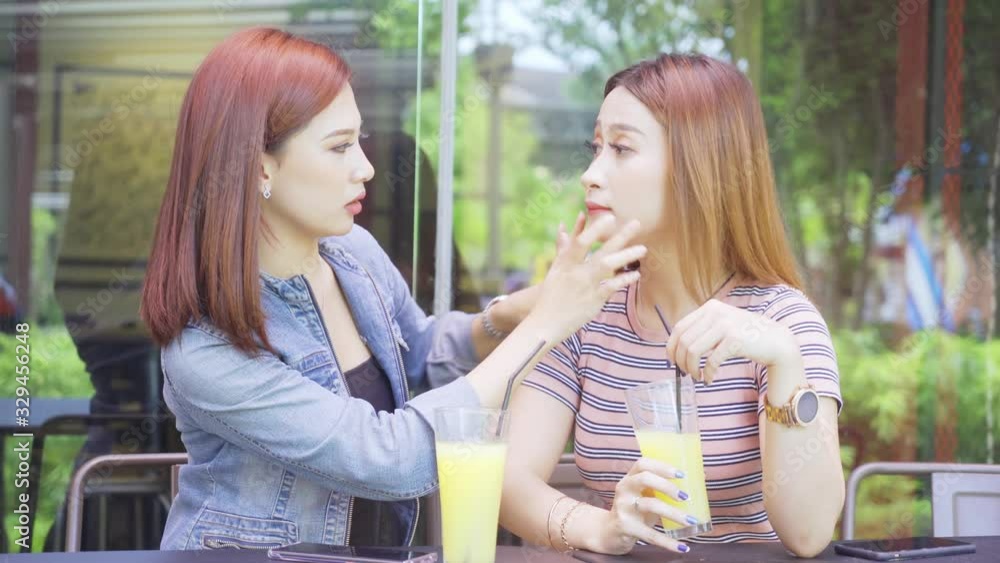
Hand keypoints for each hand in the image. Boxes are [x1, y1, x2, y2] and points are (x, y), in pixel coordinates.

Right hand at [527, 213, 645, 342]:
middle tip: (637, 223)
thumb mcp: (555, 268)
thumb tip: (562, 226)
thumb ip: (563, 247)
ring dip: (626, 255)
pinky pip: (612, 287)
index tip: (610, 218)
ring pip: (608, 266)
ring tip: (643, 249)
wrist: (544, 322)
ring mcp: (586, 286)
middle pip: (600, 250)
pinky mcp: (594, 300)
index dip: (595, 229)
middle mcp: (576, 272)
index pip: (581, 242)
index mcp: (565, 262)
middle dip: (620, 236)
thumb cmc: (550, 294)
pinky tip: (636, 274)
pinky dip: (624, 279)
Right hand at [594, 458, 692, 554]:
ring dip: (674, 513)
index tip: (681, 474)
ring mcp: (623, 508)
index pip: (643, 463)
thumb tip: (691, 489)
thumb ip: (658, 491)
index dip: (662, 466)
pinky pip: (650, 535)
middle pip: (645, 478)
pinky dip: (668, 542)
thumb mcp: (641, 496)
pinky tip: (682, 547)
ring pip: (650, 505)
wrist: (608, 532)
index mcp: (629, 479)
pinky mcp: (625, 527)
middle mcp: (624, 489)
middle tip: (685, 497)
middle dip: (668, 486)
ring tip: (691, 521)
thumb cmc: (633, 511)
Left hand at [665, 299, 798, 384]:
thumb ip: (703, 331)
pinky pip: (711, 361)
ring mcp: (725, 325)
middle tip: (686, 373)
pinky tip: (709, 378)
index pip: (680, 327)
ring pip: (692, 350)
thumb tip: (675, 350)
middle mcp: (715, 312)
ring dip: (691, 368)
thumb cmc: (747, 338)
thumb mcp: (723, 326)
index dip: (671, 346)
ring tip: (697, 376)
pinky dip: (707, 373)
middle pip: (683, 340)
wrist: (777, 341)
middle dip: (680, 361)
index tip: (672, 361)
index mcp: (710, 307)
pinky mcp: (734, 339)